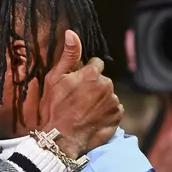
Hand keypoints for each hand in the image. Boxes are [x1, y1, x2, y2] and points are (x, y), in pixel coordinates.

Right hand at [39, 30, 123, 158]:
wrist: (60, 139)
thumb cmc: (54, 108)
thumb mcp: (54, 79)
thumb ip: (68, 55)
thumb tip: (72, 33)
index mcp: (92, 74)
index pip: (95, 64)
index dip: (84, 73)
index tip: (75, 84)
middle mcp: (107, 85)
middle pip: (102, 80)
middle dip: (93, 86)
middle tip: (77, 100)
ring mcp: (113, 102)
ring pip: (107, 95)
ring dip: (99, 100)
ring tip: (83, 111)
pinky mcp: (116, 116)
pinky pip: (113, 109)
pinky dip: (105, 112)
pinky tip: (91, 119)